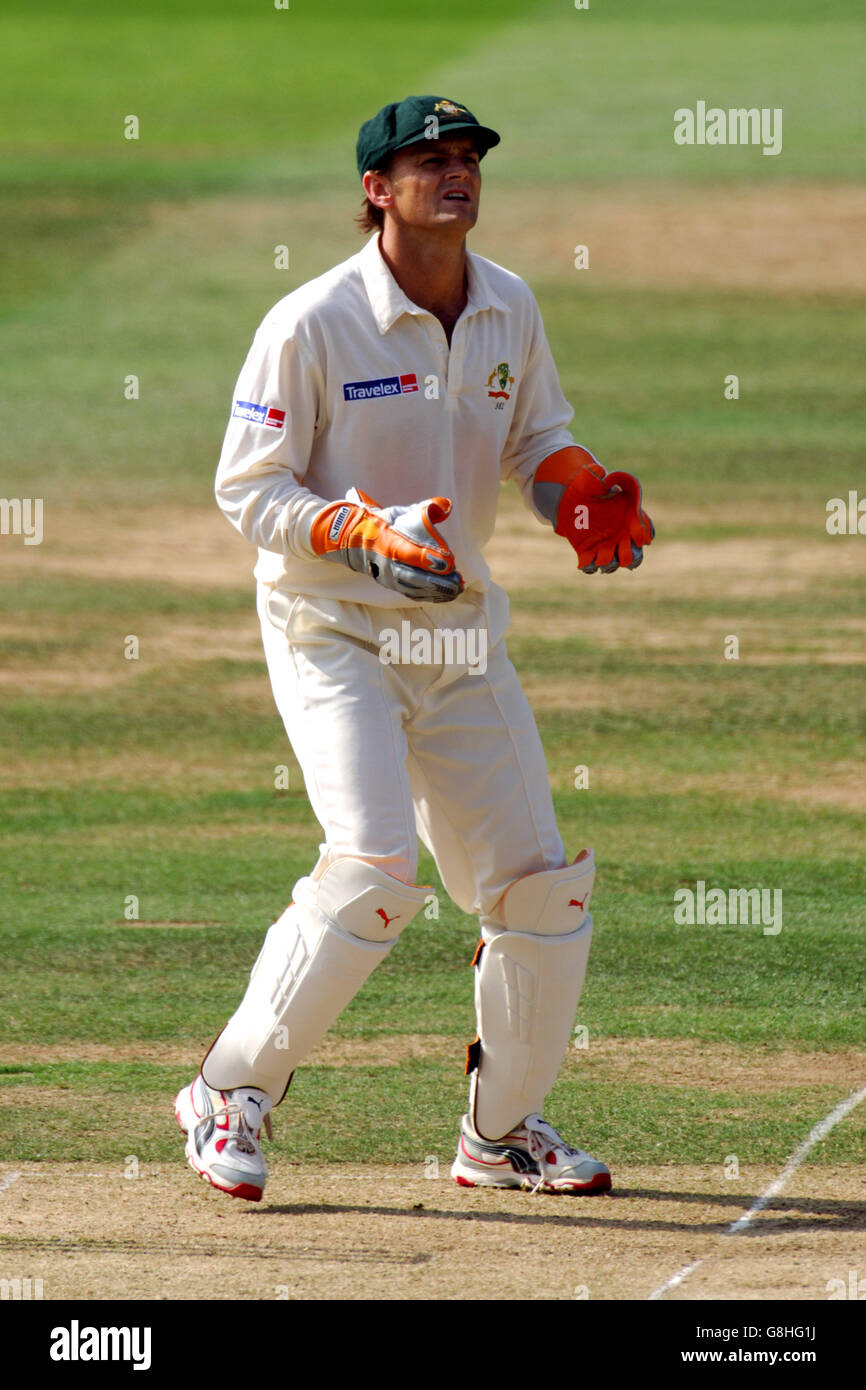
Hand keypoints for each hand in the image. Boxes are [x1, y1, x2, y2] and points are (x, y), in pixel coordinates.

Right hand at [310, 487, 463, 601]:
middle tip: (458, 579)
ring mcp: (388, 577)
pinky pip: (413, 594)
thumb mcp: (401, 512)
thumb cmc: (383, 524)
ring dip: (438, 590)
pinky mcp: (392, 585)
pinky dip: (431, 596)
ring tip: (458, 587)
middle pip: (414, 577)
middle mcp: (386, 563)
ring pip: (414, 589)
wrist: (355, 541)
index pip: (409, 553)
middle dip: (438, 581)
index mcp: (388, 541)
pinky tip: (447, 594)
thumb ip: (425, 508)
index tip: (449, 561)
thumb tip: (446, 506)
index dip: (429, 559)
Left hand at [568, 470, 654, 572]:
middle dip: (629, 557)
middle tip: (622, 554)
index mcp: (628, 517)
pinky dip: (589, 566)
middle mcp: (621, 535)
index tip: (639, 537)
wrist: (569, 499)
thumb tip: (601, 472)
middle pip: (634, 555)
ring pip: (615, 563)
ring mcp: (606, 546)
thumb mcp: (591, 478)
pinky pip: (592, 566)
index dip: (642, 535)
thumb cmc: (587, 487)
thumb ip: (597, 475)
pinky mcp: (589, 552)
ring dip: (609, 564)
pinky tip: (583, 561)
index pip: (643, 529)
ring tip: (601, 558)